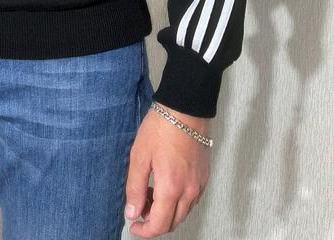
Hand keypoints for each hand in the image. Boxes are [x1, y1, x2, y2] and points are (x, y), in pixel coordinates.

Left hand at [124, 101, 211, 236]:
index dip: (144, 231)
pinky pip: (191, 200)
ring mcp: (199, 184)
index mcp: (171, 188)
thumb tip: (132, 212)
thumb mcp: (139, 156)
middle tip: (139, 207)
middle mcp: (189, 191)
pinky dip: (177, 201)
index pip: (159, 225)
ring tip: (149, 192)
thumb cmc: (161, 128)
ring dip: (166, 211)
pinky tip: (165, 185)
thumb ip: (135, 188)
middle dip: (154, 222)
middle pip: (173, 223)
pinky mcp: (204, 176)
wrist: (185, 108)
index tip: (133, 225)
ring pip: (183, 213)